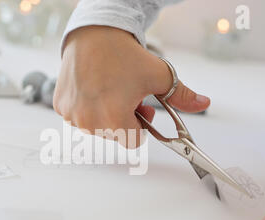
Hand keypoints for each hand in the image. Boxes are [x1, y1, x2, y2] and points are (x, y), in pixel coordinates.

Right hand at [53, 26, 209, 147]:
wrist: (93, 33)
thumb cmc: (123, 54)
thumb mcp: (159, 76)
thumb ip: (183, 96)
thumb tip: (203, 104)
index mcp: (114, 118)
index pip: (133, 142)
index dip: (142, 126)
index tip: (142, 109)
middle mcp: (90, 121)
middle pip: (115, 136)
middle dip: (124, 119)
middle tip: (127, 94)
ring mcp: (72, 115)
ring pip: (96, 128)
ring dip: (105, 115)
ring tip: (109, 89)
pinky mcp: (61, 106)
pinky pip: (79, 117)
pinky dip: (87, 108)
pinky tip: (92, 88)